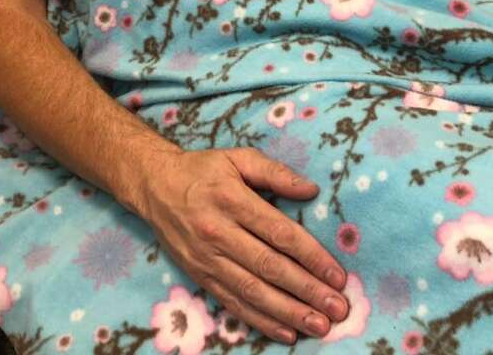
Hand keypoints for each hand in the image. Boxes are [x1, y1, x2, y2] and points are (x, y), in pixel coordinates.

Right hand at [139, 147, 349, 343]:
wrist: (154, 185)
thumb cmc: (203, 170)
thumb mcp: (237, 158)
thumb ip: (274, 172)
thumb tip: (311, 189)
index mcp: (232, 199)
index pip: (279, 233)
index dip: (311, 256)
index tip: (338, 275)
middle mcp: (219, 232)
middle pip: (269, 267)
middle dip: (307, 290)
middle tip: (338, 308)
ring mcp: (207, 259)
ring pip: (253, 291)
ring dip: (289, 312)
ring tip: (319, 326)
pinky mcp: (199, 276)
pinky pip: (232, 303)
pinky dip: (260, 321)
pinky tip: (285, 332)